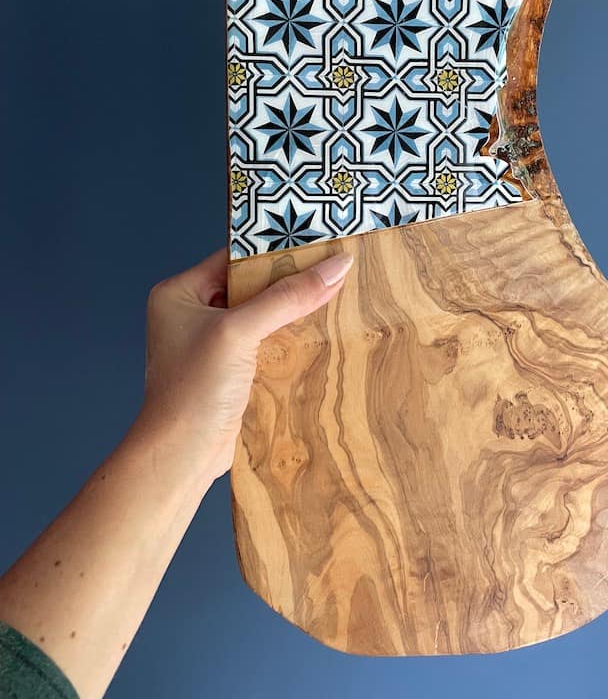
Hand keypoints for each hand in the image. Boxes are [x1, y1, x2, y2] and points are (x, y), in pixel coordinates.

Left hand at [138, 246, 353, 482]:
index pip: (234, 258)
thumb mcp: (241, 332)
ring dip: (290, 310)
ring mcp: (209, 342)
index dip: (274, 251)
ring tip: (333, 293)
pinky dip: (286, 336)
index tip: (317, 241)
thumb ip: (288, 297)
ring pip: (259, 313)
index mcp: (179, 292)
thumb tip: (337, 265)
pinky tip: (316, 330)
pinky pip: (262, 340)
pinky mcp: (227, 369)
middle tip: (332, 267)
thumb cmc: (194, 390)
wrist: (180, 457)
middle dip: (287, 281)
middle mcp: (190, 312)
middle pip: (249, 284)